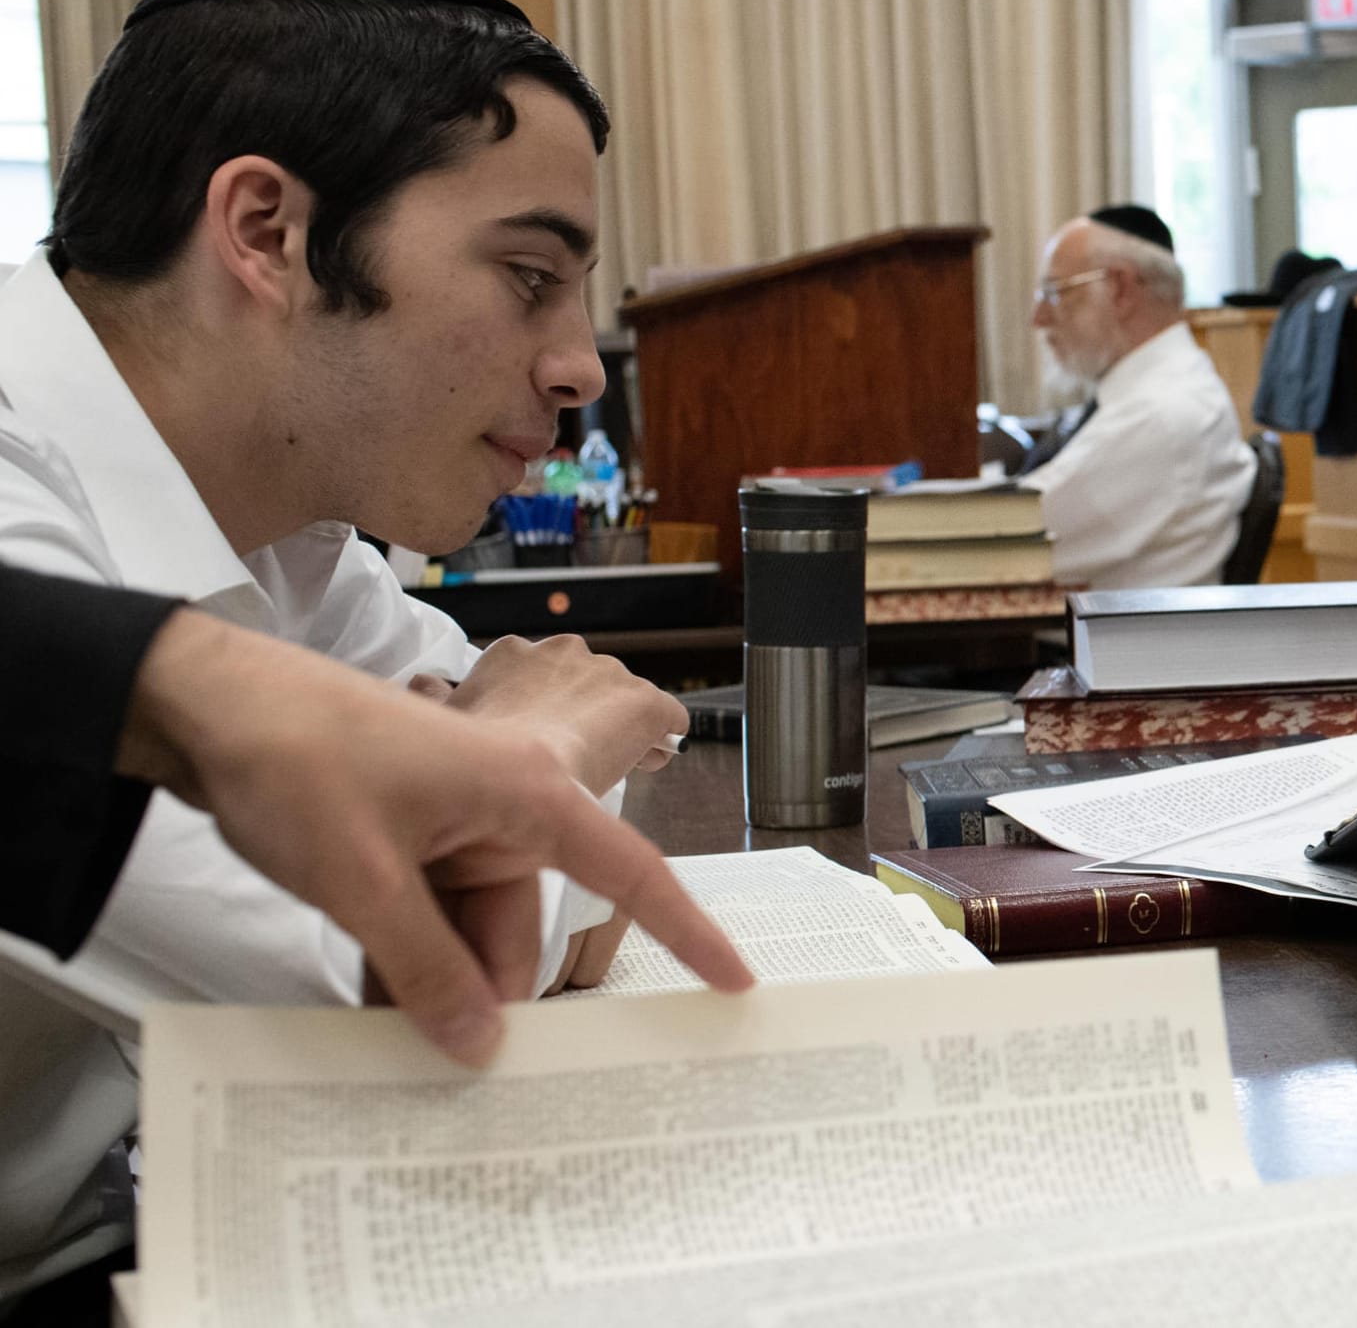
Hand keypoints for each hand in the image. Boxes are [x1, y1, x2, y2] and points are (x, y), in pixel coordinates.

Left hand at [113, 612, 752, 1064]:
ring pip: (468, 930)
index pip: (628, 870)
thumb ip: (424, 966)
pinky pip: (426, 918)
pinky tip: (369, 1010)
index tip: (731, 981)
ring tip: (390, 1043)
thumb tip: (478, 1043)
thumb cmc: (299, 756)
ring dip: (434, 984)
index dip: (686, 930)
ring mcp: (452, 826)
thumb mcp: (362, 876)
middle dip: (493, 995)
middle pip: (523, 925)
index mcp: (527, 793)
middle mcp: (504, 808)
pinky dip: (403, 960)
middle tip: (466, 1070)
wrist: (207, 705)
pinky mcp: (407, 839)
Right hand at [439, 635, 687, 794]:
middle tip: (570, 758)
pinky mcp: (647, 701)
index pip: (537, 674)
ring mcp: (608, 672)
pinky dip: (660, 740)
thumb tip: (422, 683)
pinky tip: (645, 763)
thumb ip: (433, 698)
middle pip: (583, 684)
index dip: (544, 709)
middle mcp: (563, 651)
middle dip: (581, 716)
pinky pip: (669, 718)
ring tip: (603, 765)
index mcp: (511, 654)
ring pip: (624, 700)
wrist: (518, 779)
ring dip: (617, 729)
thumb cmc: (472, 759)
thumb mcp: (441, 724)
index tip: (542, 737)